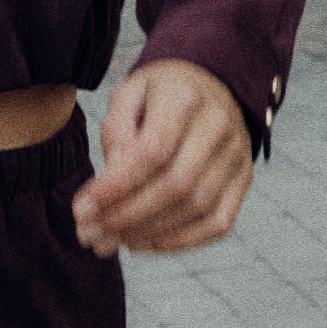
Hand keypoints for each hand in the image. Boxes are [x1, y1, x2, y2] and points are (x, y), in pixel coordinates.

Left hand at [72, 58, 253, 258]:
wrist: (206, 85)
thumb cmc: (156, 95)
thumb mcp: (127, 96)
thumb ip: (115, 135)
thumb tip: (107, 188)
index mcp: (184, 96)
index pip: (153, 151)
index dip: (117, 186)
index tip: (83, 208)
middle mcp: (218, 124)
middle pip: (177, 185)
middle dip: (129, 216)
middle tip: (92, 233)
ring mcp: (237, 154)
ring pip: (197, 207)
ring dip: (150, 232)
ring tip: (113, 241)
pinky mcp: (244, 178)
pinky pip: (219, 222)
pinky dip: (182, 242)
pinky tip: (147, 243)